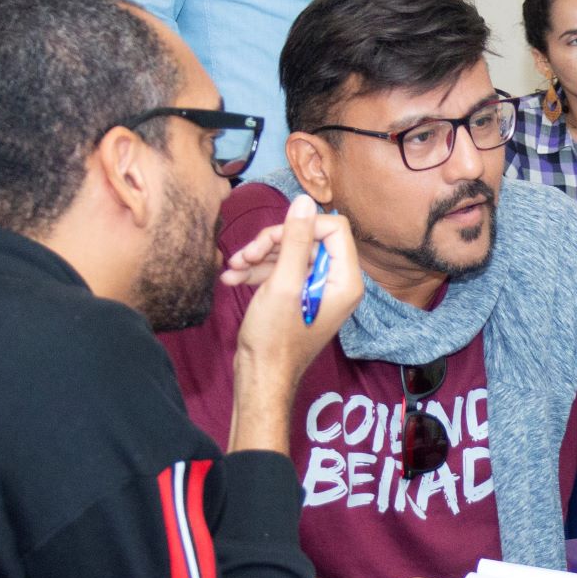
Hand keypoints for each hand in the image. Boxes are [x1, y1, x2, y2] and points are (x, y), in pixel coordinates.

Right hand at [225, 194, 363, 373]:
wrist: (261, 376)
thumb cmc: (274, 339)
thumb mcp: (283, 284)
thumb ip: (296, 241)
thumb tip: (304, 201)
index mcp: (345, 281)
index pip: (335, 228)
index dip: (302, 226)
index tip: (273, 240)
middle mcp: (337, 284)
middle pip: (310, 238)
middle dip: (273, 243)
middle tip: (243, 256)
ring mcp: (319, 291)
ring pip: (292, 253)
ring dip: (260, 256)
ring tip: (232, 268)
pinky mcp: (301, 297)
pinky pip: (284, 271)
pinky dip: (259, 270)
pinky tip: (233, 278)